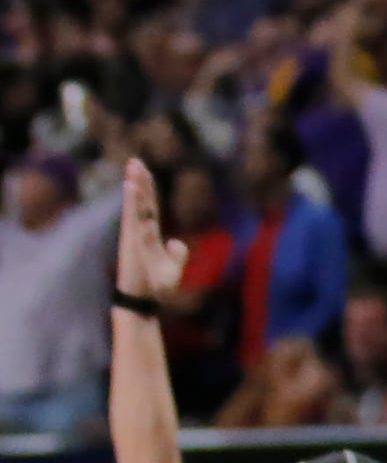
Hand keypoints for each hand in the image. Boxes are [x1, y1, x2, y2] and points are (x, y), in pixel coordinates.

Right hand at [115, 158, 187, 298]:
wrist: (145, 301)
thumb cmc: (156, 286)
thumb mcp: (174, 269)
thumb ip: (177, 254)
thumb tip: (177, 242)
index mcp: (150, 234)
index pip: (150, 207)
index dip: (148, 189)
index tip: (143, 170)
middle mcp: (139, 232)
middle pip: (141, 202)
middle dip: (139, 182)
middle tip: (135, 161)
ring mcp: (135, 238)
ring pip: (135, 209)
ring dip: (135, 190)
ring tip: (132, 171)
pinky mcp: (132, 245)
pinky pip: (135, 223)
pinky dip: (135, 208)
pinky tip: (133, 191)